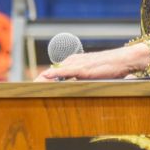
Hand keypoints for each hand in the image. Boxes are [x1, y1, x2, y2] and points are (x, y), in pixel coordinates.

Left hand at [34, 44, 149, 81]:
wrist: (123, 60)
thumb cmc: (111, 67)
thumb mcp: (94, 73)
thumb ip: (83, 79)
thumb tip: (76, 88)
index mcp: (74, 63)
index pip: (55, 72)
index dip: (43, 80)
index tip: (33, 87)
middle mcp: (73, 61)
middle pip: (51, 71)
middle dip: (39, 81)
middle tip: (26, 90)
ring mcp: (78, 64)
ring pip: (56, 71)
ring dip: (43, 78)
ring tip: (31, 86)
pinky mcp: (83, 68)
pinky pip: (66, 71)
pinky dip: (55, 73)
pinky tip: (47, 76)